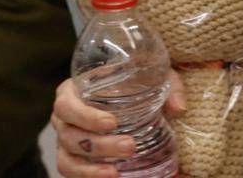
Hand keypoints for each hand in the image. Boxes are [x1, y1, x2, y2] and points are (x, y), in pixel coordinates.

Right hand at [51, 70, 186, 177]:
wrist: (126, 92)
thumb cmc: (133, 80)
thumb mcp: (151, 75)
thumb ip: (168, 87)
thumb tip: (179, 108)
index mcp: (73, 90)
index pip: (67, 104)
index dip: (85, 116)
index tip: (112, 123)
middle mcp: (63, 116)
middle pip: (69, 135)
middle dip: (99, 145)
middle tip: (129, 146)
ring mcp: (64, 138)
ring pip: (67, 158)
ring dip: (90, 168)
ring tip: (115, 172)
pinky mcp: (69, 156)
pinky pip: (70, 170)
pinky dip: (86, 176)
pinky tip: (109, 176)